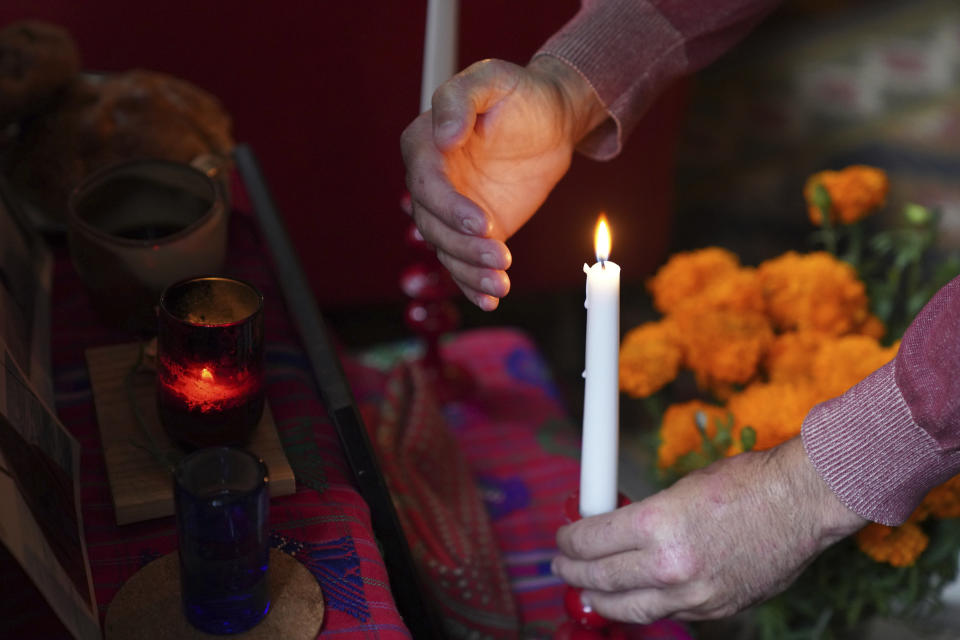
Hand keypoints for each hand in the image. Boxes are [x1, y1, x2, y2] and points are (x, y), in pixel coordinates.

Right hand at [400, 56, 605, 309]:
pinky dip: (474, 286)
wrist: (550, 122)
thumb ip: (461, 99)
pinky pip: (464, 264)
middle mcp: (430, 181)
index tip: (482, 222)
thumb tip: (443, 136)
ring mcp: (450, 210)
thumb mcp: (492, 80)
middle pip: (432, 223)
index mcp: (425, 143)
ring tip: (502, 285)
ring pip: (447, 249)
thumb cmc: (520, 94)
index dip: (449, 206)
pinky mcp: (472, 232)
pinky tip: (491, 300)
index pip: (426, 181)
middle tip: (501, 257)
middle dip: (464, 245)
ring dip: (471, 271)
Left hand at [551, 437, 866, 622]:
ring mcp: (694, 593)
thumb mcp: (678, 488)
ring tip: (586, 592)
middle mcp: (671, 564)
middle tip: (561, 567)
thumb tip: (611, 529)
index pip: (590, 542)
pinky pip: (667, 613)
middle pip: (602, 579)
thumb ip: (643, 515)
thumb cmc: (744, 483)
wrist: (802, 503)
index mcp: (657, 524)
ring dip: (601, 601)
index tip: (562, 539)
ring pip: (630, 608)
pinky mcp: (716, 609)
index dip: (568, 542)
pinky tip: (634, 598)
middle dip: (574, 573)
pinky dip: (645, 606)